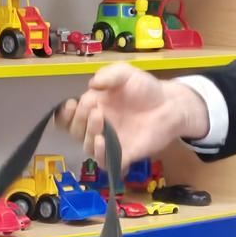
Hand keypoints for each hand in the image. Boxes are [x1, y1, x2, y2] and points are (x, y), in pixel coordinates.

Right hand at [59, 63, 207, 165]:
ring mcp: (111, 142)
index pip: (68, 117)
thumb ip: (108, 75)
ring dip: (89, 135)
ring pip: (87, 147)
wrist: (170, 104)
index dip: (64, 115)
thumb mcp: (125, 73)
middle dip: (79, 121)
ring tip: (100, 121)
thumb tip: (91, 84)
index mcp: (93, 108)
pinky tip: (103, 142)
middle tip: (95, 109)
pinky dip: (101, 155)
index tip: (71, 105)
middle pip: (76, 132)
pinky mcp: (124, 154)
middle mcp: (98, 127)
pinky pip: (106, 163)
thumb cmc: (146, 89)